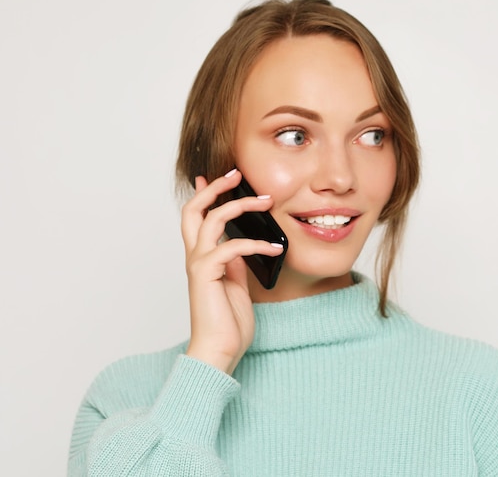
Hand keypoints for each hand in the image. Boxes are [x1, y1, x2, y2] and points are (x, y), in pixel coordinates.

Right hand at [181, 169, 283, 374]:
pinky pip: (231, 247)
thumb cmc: (227, 322)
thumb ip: (235, 262)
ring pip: (211, 219)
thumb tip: (242, 243)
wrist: (219, 351)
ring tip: (266, 202)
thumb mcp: (236, 283)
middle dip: (214, 187)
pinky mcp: (207, 275)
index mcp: (202, 257)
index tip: (220, 177)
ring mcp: (199, 264)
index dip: (206, 194)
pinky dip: (256, 244)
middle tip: (236, 174)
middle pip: (193, 209)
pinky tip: (275, 249)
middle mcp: (196, 257)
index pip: (198, 217)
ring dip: (240, 205)